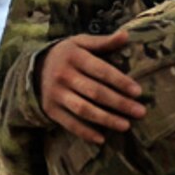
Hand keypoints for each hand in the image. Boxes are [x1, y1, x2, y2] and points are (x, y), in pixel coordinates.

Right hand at [39, 28, 146, 144]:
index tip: (138, 92)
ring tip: (126, 125)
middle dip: (119, 103)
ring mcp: (56, 94)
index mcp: (74, 56)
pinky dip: (85, 132)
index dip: (120, 81)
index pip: (101, 70)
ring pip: (84, 109)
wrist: (34, 68)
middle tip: (140, 112)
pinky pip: (69, 123)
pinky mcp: (51, 109)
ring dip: (106, 119)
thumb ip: (103, 42)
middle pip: (95, 92)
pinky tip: (101, 139)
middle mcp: (63, 75)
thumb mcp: (80, 43)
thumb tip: (125, 36)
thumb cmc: (67, 55)